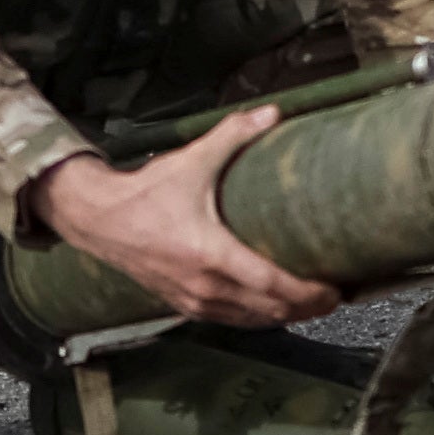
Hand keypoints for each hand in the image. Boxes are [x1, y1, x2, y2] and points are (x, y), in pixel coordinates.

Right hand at [29, 109, 339, 326]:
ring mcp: (193, 300)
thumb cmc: (145, 193)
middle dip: (306, 308)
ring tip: (311, 305)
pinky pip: (230, 320)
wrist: (99, 219)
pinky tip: (271, 309)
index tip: (335, 290)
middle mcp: (205, 285)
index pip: (272, 287)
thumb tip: (272, 113)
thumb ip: (234, 135)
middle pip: (269, 312)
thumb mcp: (192, 160)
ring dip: (283, 317)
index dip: (309, 294)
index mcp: (212, 254)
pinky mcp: (183, 305)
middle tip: (334, 297)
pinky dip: (256, 318)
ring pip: (250, 321)